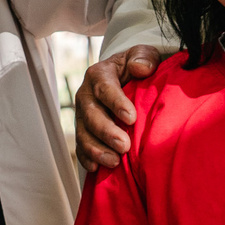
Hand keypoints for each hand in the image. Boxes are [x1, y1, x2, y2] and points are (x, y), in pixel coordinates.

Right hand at [75, 44, 165, 168]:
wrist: (124, 77)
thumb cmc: (137, 66)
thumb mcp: (143, 55)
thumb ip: (144, 57)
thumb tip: (140, 68)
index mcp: (99, 74)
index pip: (104, 88)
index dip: (116, 103)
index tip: (132, 118)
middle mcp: (86, 94)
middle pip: (91, 115)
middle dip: (107, 132)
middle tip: (125, 146)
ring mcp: (82, 115)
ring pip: (83, 133)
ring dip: (97, 149)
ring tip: (114, 162)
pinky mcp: (82, 131)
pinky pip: (80, 147)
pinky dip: (86, 158)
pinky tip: (96, 169)